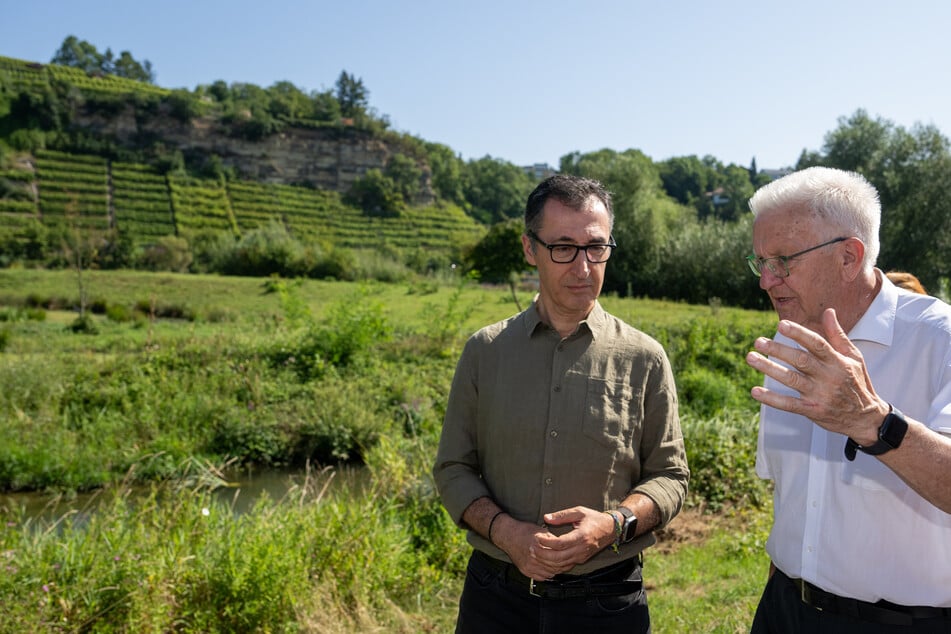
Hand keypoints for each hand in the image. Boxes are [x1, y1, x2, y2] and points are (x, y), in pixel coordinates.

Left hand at [519, 506, 614, 575]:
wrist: (611, 529)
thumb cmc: (594, 518)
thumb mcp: (579, 511)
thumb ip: (562, 515)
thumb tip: (546, 518)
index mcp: (582, 536)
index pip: (560, 543)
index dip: (546, 542)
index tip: (537, 537)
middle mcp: (582, 549)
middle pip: (559, 557)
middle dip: (543, 554)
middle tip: (532, 548)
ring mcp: (582, 556)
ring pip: (562, 564)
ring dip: (547, 561)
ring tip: (535, 553)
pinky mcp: (582, 559)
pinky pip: (566, 565)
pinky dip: (555, 564)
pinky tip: (546, 559)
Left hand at [745, 308, 888, 444]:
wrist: (866, 418)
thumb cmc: (857, 382)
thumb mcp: (854, 357)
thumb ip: (837, 335)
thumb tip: (829, 311)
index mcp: (837, 361)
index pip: (817, 344)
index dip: (799, 334)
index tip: (782, 325)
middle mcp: (828, 377)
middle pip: (801, 360)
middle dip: (778, 350)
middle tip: (758, 341)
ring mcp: (819, 395)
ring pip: (791, 379)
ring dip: (769, 369)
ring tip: (751, 357)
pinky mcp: (812, 410)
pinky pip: (789, 404)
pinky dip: (772, 398)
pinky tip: (755, 391)